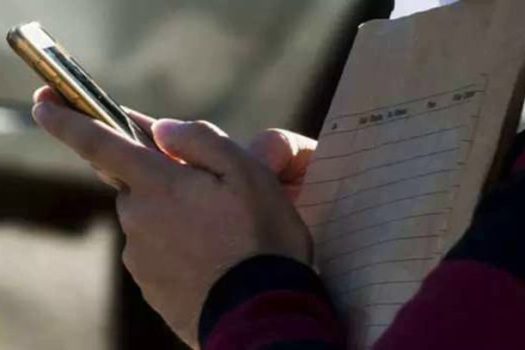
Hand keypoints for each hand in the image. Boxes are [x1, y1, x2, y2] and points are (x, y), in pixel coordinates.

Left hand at [32, 87, 311, 346]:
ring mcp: (140, 255)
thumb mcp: (248, 173)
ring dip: (174, 217)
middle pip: (136, 184)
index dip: (67, 120)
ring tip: (219, 235)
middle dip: (161, 180)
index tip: (42, 104)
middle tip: (208, 196)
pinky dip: (177, 247)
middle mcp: (138, 217)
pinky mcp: (150, 285)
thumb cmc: (261, 238)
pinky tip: (210, 258)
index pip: (100, 143)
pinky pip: (156, 252)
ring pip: (149, 218)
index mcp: (158, 184)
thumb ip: (201, 140)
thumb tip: (162, 129)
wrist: (261, 314)